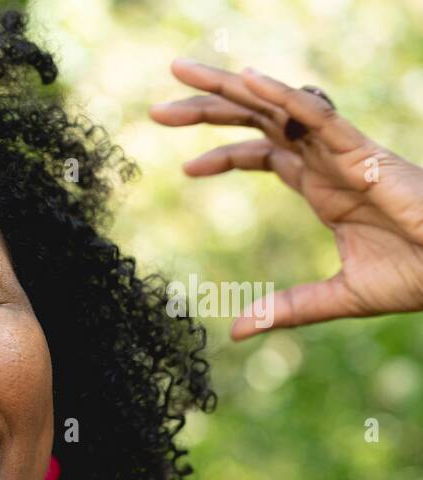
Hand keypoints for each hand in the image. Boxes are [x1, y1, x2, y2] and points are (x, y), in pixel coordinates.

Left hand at [150, 59, 422, 340]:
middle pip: (258, 120)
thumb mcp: (335, 297)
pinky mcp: (364, 154)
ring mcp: (343, 152)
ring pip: (277, 105)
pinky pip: (318, 116)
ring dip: (230, 87)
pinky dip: (284, 97)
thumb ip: (287, 309)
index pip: (263, 154)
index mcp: (322, 186)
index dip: (223, 154)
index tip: (184, 167)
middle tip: (157, 109)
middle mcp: (327, 160)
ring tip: (182, 73)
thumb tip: (237, 333)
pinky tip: (249, 82)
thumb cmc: (416, 275)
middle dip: (209, 108)